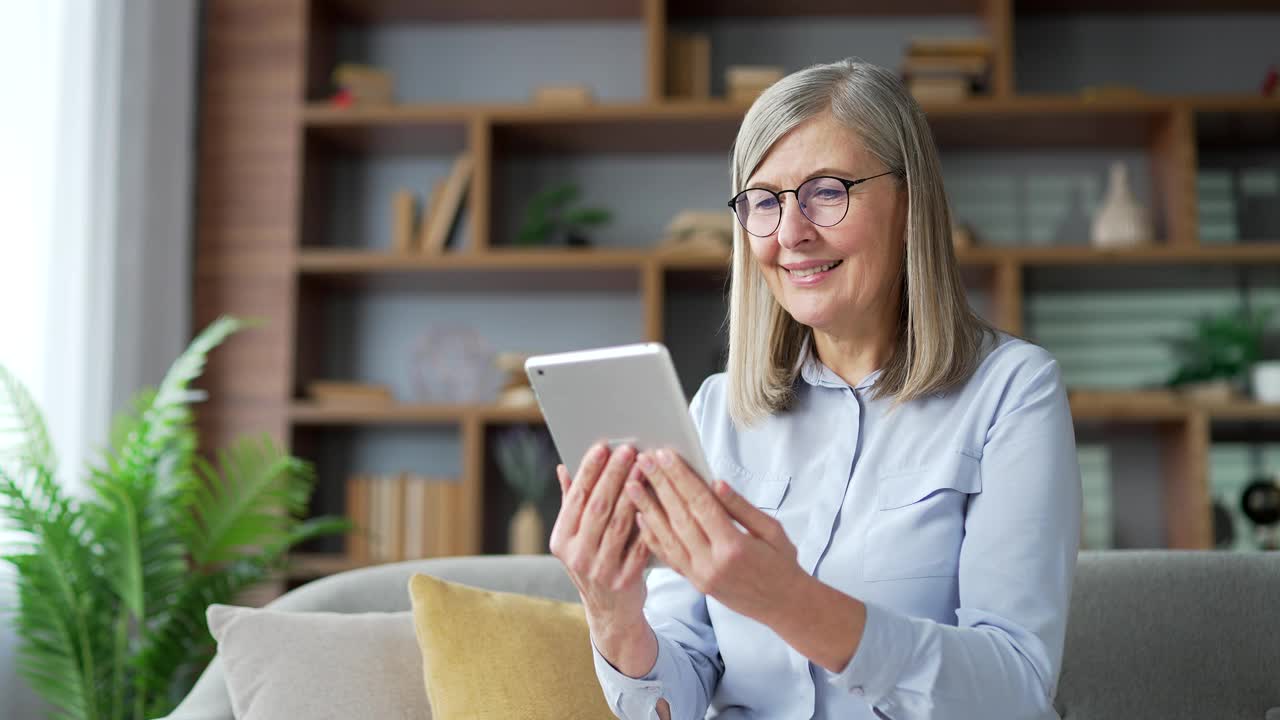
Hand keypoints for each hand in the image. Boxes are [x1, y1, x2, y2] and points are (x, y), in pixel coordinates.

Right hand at [549, 442, 651, 627]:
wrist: (611, 611)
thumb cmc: (595, 562)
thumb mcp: (576, 538)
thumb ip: (572, 503)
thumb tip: (564, 468)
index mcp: (561, 540)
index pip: (576, 498)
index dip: (589, 471)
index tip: (602, 446)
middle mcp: (576, 556)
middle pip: (597, 507)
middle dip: (613, 475)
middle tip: (628, 450)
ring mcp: (600, 569)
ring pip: (619, 523)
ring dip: (633, 492)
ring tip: (644, 467)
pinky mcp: (624, 579)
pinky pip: (639, 544)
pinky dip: (648, 521)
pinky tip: (657, 500)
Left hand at [628, 448, 800, 623]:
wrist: (784, 606)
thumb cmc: (782, 564)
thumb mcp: (772, 531)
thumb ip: (741, 507)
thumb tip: (716, 483)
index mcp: (733, 546)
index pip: (700, 504)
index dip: (681, 477)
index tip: (666, 455)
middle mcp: (711, 563)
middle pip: (679, 517)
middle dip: (660, 485)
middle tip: (644, 460)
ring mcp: (699, 576)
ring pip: (666, 537)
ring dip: (647, 508)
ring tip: (632, 484)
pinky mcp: (694, 582)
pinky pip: (667, 557)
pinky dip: (651, 536)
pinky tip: (640, 518)